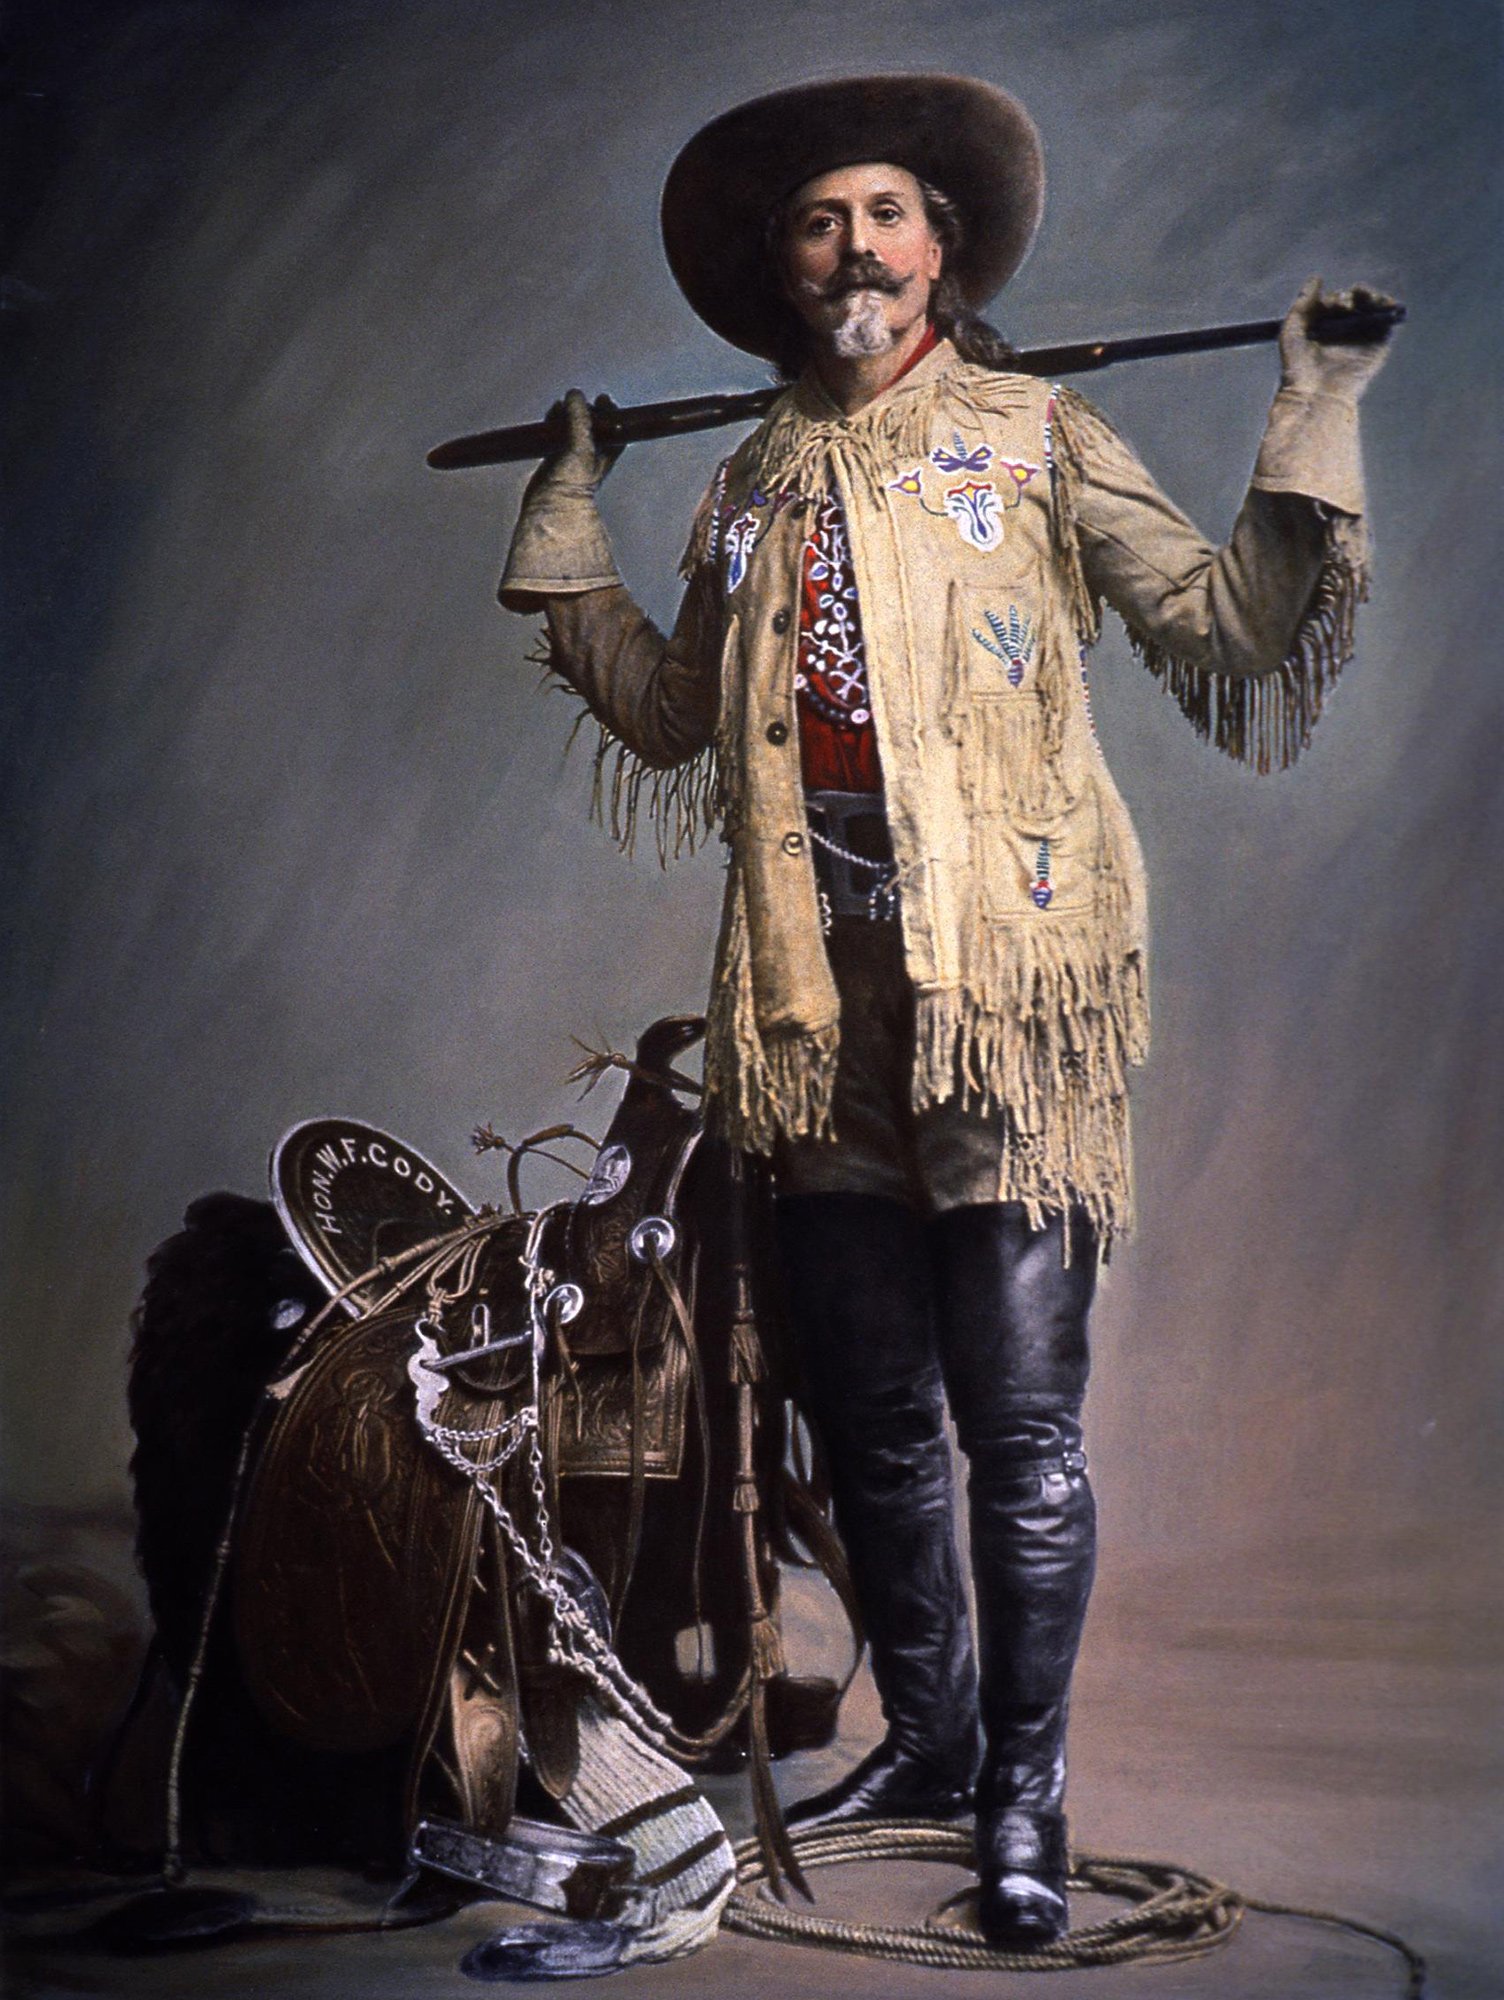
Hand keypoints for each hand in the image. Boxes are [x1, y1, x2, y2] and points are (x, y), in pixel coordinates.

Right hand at [530, 387, 622, 496]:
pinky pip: (556, 434)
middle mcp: (589, 453)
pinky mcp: (553, 457)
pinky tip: (549, 419)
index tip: (602, 398)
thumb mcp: (581, 447)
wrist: (551, 504)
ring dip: (566, 415)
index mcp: (604, 452)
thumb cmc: (572, 483)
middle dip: (584, 410)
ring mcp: (571, 454)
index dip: (610, 411)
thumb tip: (575, 395)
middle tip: (576, 401)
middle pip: (591, 423)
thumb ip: (580, 420)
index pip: (613, 427)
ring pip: (572, 427)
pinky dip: (553, 424)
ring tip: (559, 408)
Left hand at [1279, 276, 1397, 402]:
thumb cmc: (1297, 365)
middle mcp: (1345, 331)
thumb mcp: (1293, 328)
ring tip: (1363, 296)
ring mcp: (1362, 338)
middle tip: (1344, 305)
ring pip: (1372, 307)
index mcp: (1326, 327)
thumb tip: (1317, 278)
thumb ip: (1303, 302)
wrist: (1314, 393)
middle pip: (1355, 302)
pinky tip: (1383, 302)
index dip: (1335, 298)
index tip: (1328, 305)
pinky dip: (1389, 307)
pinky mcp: (1378, 345)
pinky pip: (1388, 321)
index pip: (1336, 302)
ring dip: (1371, 296)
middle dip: (1352, 296)